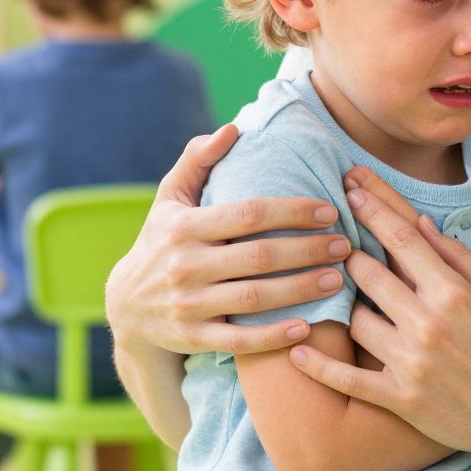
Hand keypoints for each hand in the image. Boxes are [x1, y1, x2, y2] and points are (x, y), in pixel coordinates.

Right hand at [102, 125, 350, 356]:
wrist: (124, 305)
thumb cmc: (161, 240)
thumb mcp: (170, 198)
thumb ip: (198, 160)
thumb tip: (232, 129)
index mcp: (184, 227)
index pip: (248, 214)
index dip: (292, 211)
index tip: (329, 210)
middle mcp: (185, 265)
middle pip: (259, 257)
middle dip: (308, 250)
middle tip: (345, 245)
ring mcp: (188, 305)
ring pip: (255, 299)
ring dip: (301, 290)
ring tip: (338, 279)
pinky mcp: (192, 338)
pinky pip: (239, 342)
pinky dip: (272, 337)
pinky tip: (305, 328)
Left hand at [288, 167, 470, 463]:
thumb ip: (458, 257)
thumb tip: (421, 223)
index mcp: (453, 293)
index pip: (402, 239)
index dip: (373, 209)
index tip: (351, 189)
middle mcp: (428, 323)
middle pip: (368, 273)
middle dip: (347, 252)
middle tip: (332, 241)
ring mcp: (411, 362)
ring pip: (355, 320)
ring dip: (345, 306)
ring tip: (341, 298)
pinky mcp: (400, 398)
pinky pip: (348, 379)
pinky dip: (319, 366)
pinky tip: (297, 351)